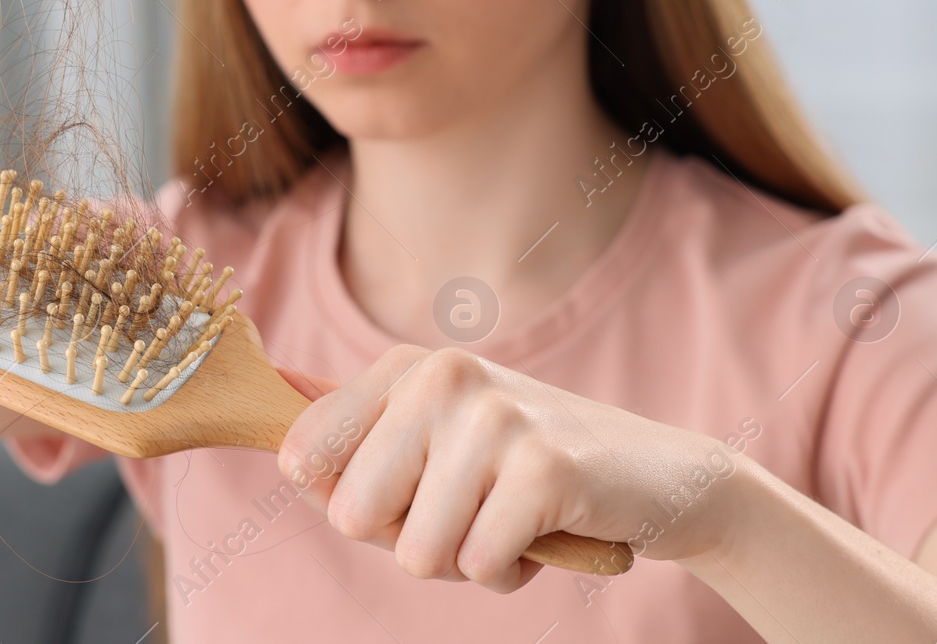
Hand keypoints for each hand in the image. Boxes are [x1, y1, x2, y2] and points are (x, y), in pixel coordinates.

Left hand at [278, 345, 750, 592]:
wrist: (662, 476)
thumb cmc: (528, 464)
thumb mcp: (439, 433)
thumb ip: (359, 430)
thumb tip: (274, 409)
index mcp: (406, 365)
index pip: (301, 456)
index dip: (348, 503)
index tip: (405, 493)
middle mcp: (443, 376)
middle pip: (350, 515)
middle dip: (406, 541)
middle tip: (466, 514)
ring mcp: (494, 418)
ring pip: (414, 553)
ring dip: (463, 562)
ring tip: (508, 521)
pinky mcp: (543, 469)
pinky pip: (477, 568)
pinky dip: (509, 572)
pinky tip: (543, 534)